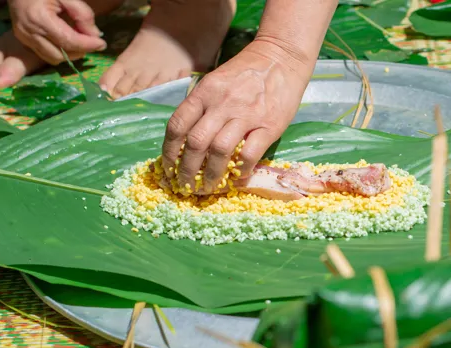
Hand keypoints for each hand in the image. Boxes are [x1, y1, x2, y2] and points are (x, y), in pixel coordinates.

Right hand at [8, 0, 106, 64]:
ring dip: (70, 54)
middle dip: (79, 51)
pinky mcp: (23, 40)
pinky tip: (67, 41)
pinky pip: (45, 55)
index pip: (68, 40)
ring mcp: (23, 38)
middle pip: (61, 55)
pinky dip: (60, 52)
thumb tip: (95, 35)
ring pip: (53, 58)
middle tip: (92, 42)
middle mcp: (28, 32)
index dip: (87, 45)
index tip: (102, 44)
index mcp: (38, 17)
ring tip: (80, 41)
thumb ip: (82, 13)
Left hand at [161, 39, 311, 192]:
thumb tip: (187, 140)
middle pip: (195, 143)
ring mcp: (246, 115)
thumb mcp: (216, 81)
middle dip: (186, 170)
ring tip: (208, 187)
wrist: (281, 57)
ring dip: (211, 174)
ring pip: (219, 151)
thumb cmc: (246, 72)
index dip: (169, 152)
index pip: (177, 125)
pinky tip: (237, 177)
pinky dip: (240, 170)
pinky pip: (249, 154)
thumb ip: (202, 107)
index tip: (169, 168)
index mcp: (205, 92)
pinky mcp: (268, 126)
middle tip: (186, 186)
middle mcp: (221, 104)